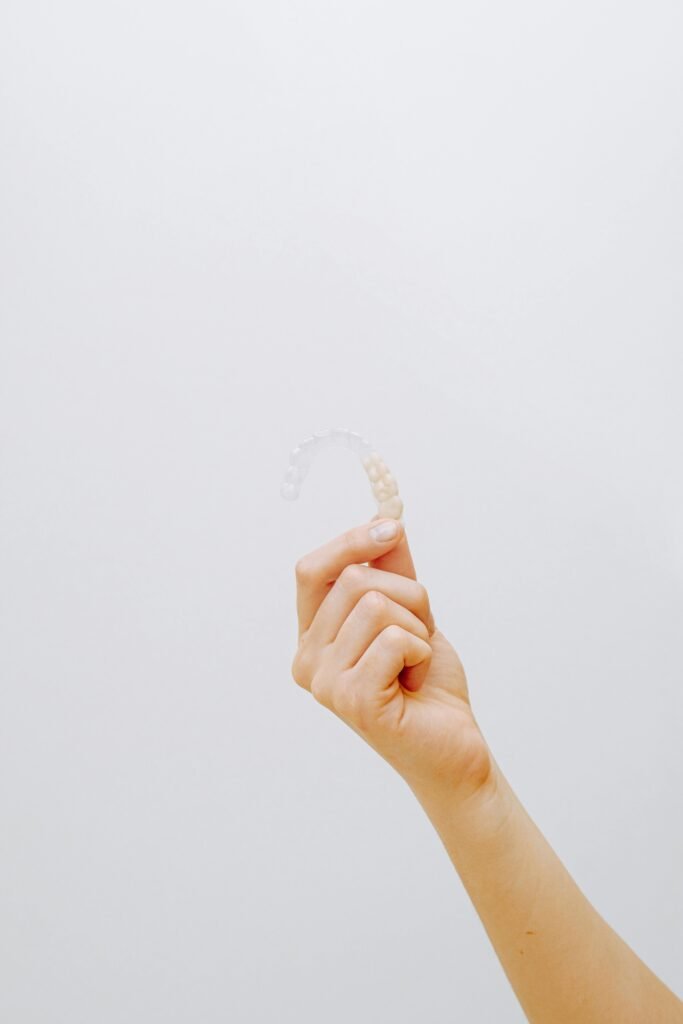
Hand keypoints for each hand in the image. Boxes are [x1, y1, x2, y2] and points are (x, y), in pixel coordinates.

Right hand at [291, 519, 491, 803]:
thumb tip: (384, 516)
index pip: (311, 570)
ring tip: (415, 663)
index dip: (350, 541)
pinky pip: (394, 638)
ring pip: (376, 605)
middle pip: (354, 581)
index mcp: (312, 637)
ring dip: (418, 628)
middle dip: (407, 596)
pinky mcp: (353, 700)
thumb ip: (392, 566)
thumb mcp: (411, 611)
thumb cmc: (426, 681)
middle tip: (418, 636)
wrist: (453, 745)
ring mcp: (325, 684)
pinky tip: (416, 680)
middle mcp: (307, 660)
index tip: (392, 528)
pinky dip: (421, 650)